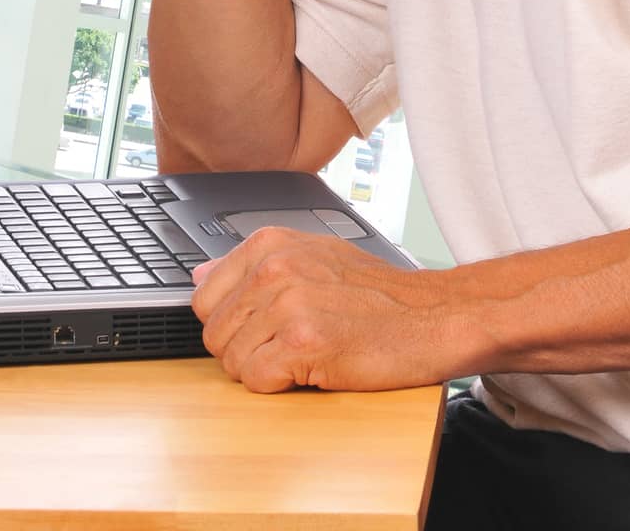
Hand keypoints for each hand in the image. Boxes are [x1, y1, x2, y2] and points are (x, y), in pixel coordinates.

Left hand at [189, 225, 458, 392]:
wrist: (430, 316)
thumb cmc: (375, 293)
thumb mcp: (312, 256)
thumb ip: (253, 265)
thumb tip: (199, 274)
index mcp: (270, 243)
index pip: (204, 296)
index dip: (230, 322)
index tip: (258, 327)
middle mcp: (273, 267)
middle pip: (214, 333)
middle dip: (244, 349)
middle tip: (287, 345)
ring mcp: (287, 304)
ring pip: (231, 361)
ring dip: (263, 370)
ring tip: (303, 354)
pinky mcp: (302, 343)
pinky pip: (256, 381)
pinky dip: (279, 386)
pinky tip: (311, 368)